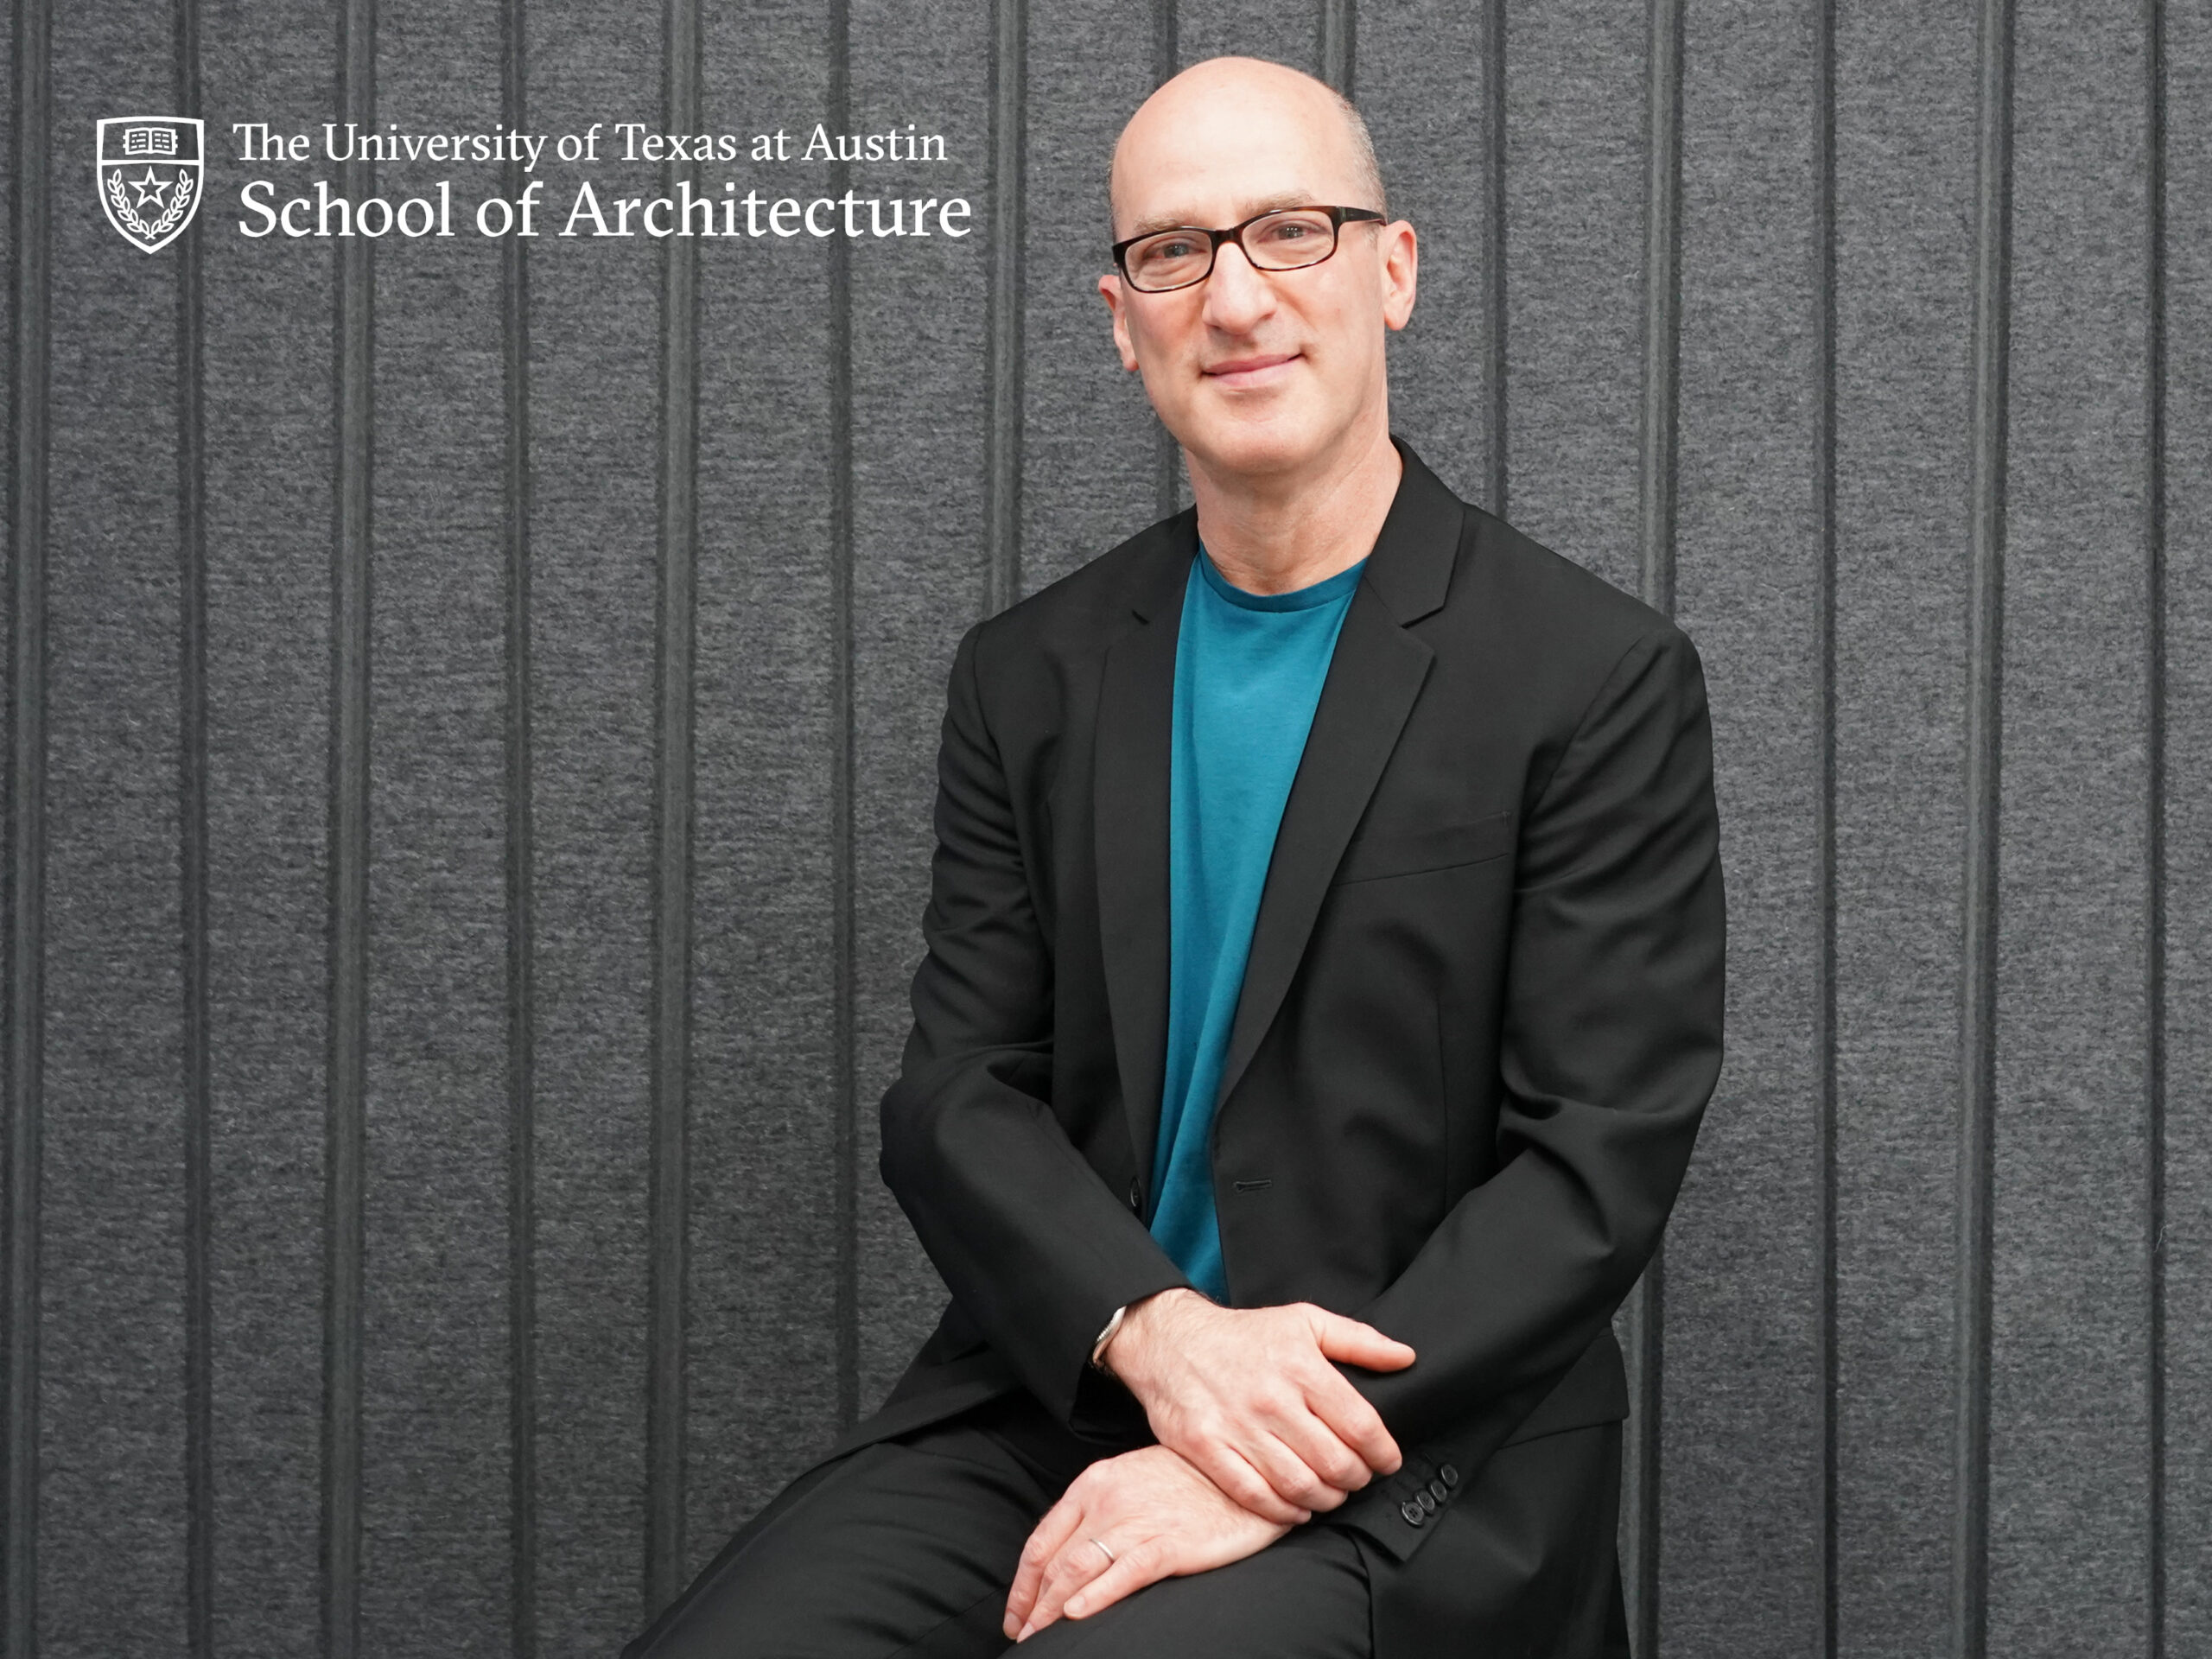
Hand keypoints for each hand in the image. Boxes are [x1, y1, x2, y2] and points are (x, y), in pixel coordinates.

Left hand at [1001, 1445, 1289, 1640]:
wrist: (1242, 1473)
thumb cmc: (1190, 1480)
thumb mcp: (1133, 1480)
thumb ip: (1100, 1511)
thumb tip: (1067, 1556)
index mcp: (1094, 1483)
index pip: (1042, 1540)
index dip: (1023, 1584)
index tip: (1016, 1614)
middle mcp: (1108, 1499)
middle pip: (1055, 1561)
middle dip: (1034, 1606)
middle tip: (1026, 1636)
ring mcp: (1137, 1521)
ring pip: (1078, 1570)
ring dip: (1052, 1610)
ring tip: (1042, 1638)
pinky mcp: (1169, 1543)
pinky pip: (1123, 1573)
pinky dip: (1095, 1596)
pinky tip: (1077, 1616)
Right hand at [1099, 1289, 1415, 1522]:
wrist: (1170, 1340)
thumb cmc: (1244, 1335)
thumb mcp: (1304, 1320)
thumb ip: (1359, 1340)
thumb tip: (1406, 1357)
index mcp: (1301, 1366)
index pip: (1361, 1426)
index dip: (1383, 1453)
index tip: (1387, 1461)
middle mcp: (1271, 1398)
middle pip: (1335, 1463)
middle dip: (1356, 1479)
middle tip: (1357, 1478)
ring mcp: (1237, 1426)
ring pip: (1299, 1486)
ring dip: (1325, 1499)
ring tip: (1329, 1493)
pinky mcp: (1206, 1448)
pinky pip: (1255, 1496)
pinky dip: (1283, 1511)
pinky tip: (1295, 1507)